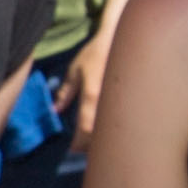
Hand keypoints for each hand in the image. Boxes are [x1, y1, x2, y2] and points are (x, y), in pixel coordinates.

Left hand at [60, 23, 121, 147]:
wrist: (120, 38)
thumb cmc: (95, 53)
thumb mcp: (75, 70)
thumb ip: (65, 92)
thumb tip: (55, 111)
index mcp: (92, 94)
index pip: (86, 127)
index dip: (79, 143)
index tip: (72, 148)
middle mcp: (108, 100)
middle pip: (102, 134)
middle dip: (92, 146)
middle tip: (84, 149)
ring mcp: (121, 100)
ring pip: (115, 130)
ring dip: (105, 139)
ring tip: (96, 143)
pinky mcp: (133, 99)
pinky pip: (124, 120)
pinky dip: (116, 129)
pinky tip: (111, 130)